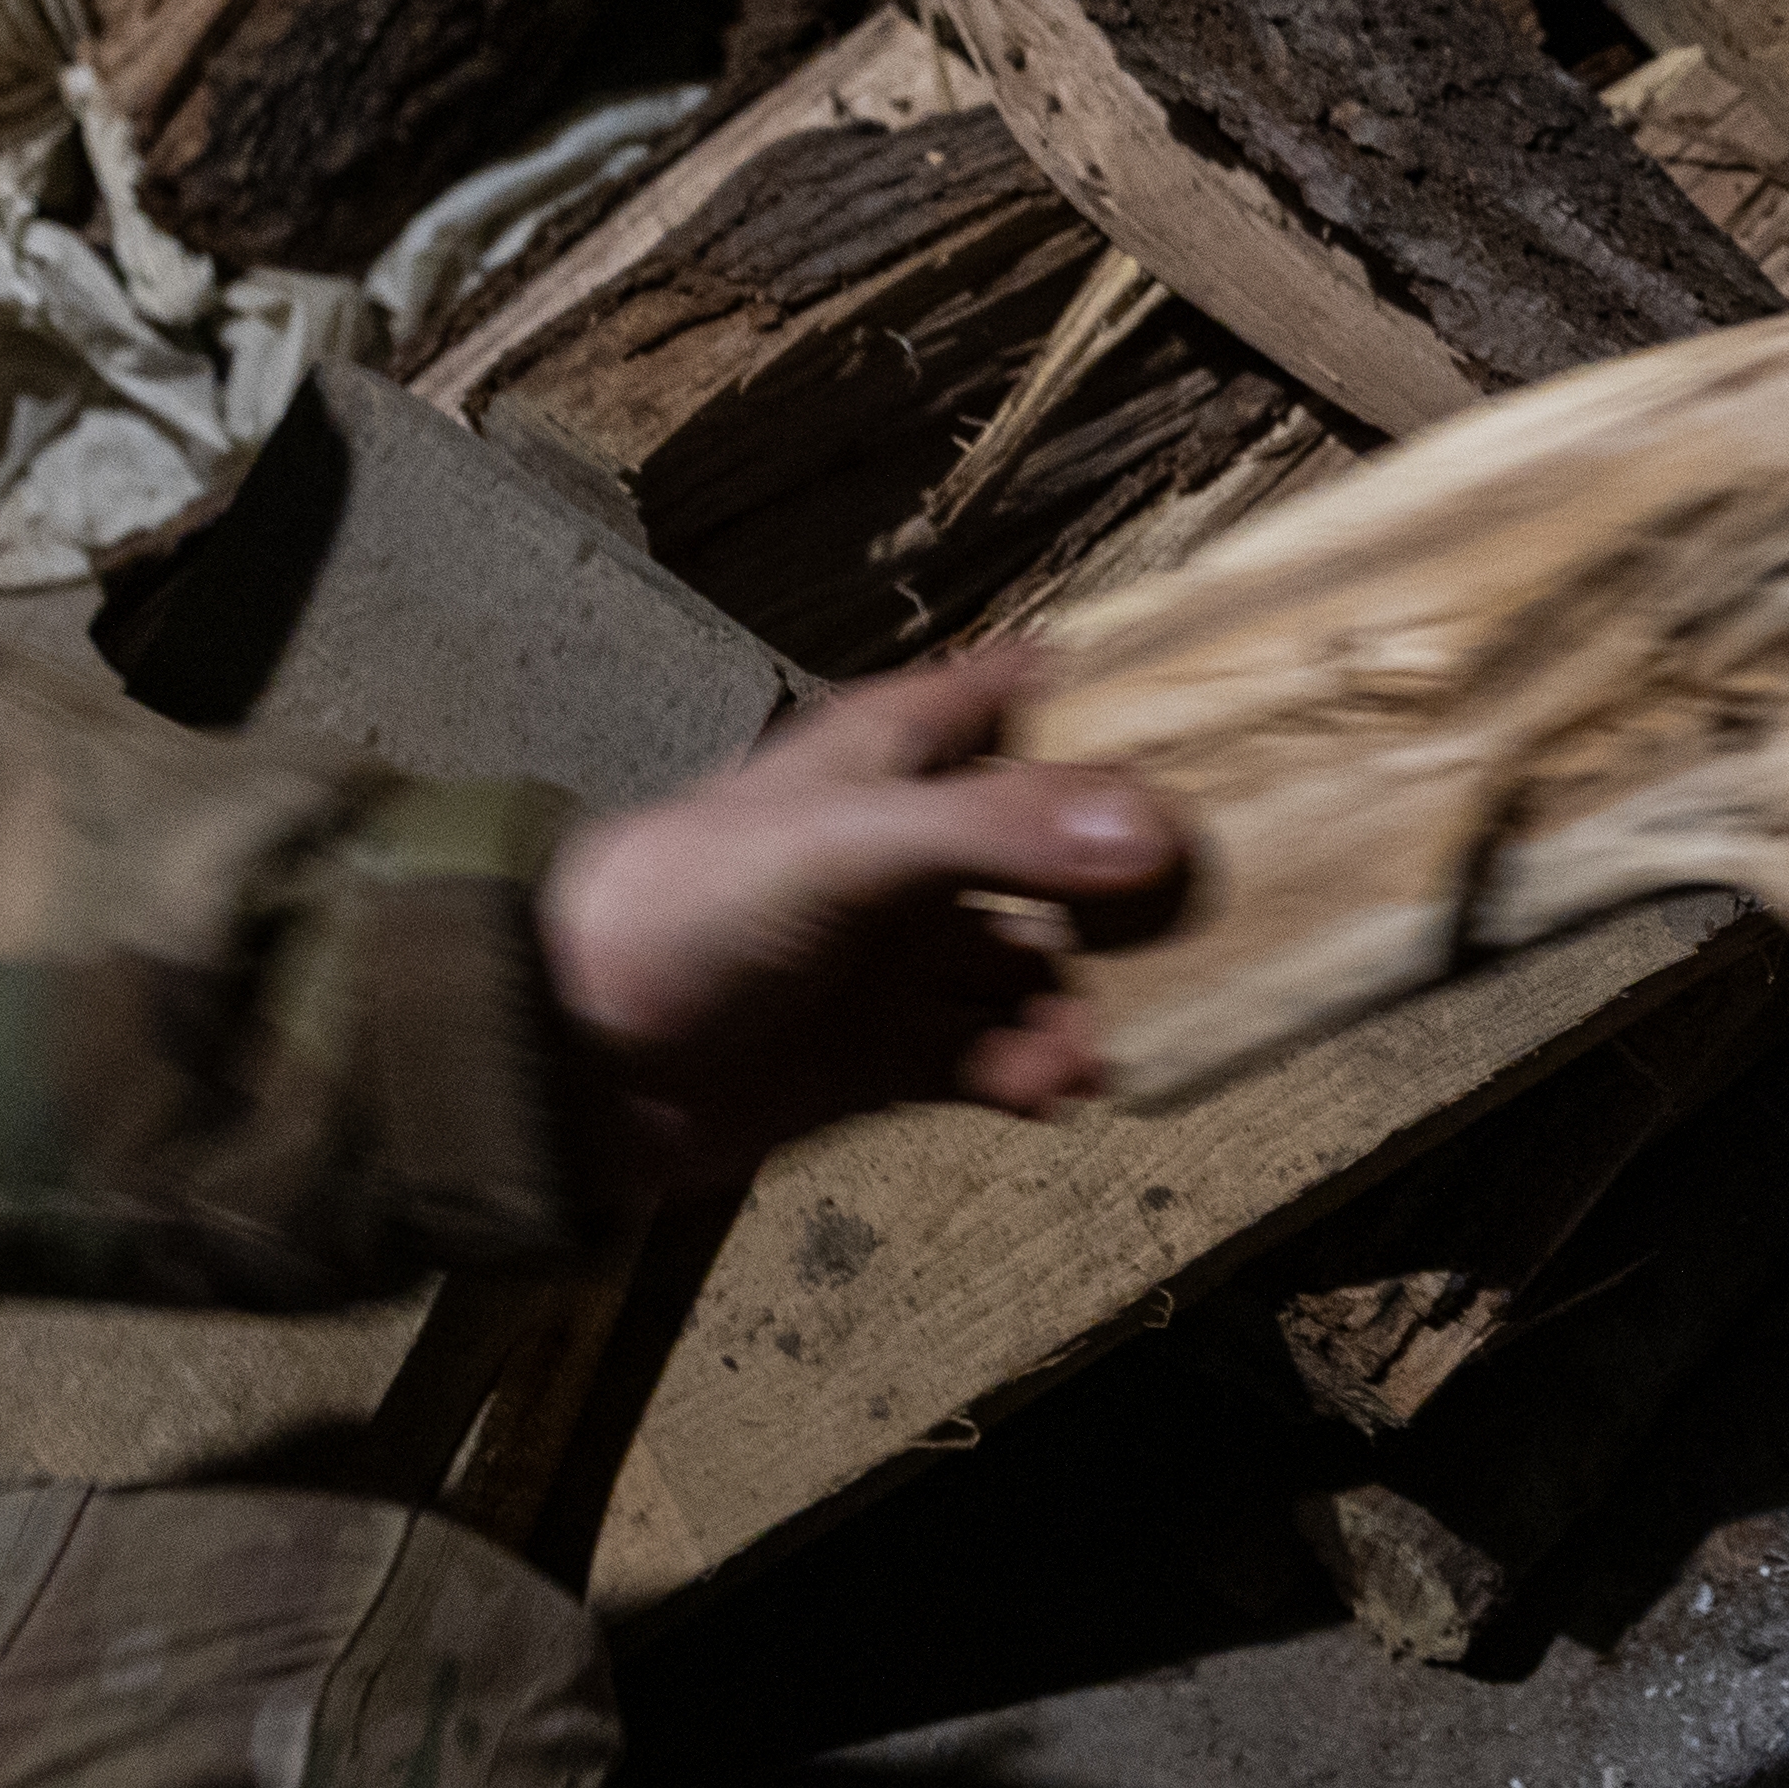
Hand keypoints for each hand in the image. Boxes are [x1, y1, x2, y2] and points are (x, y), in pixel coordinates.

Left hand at [537, 644, 1182, 1191]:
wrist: (560, 1065)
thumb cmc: (679, 907)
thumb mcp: (845, 846)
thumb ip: (999, 834)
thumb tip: (1155, 835)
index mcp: (893, 754)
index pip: (1029, 697)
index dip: (1121, 705)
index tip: (1228, 727)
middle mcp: (910, 847)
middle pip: (1061, 847)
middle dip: (1130, 889)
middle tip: (1208, 925)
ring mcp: (900, 953)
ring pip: (1035, 965)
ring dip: (1078, 1003)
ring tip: (1093, 1047)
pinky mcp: (885, 1052)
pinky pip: (993, 1054)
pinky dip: (1030, 1071)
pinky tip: (1051, 1090)